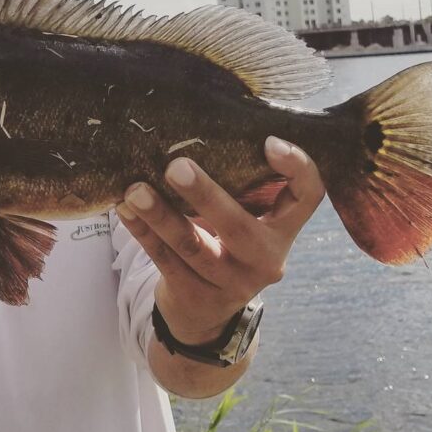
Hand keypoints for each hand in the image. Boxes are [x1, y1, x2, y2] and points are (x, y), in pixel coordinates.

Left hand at [117, 136, 324, 345]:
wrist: (207, 310)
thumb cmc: (227, 240)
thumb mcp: (246, 216)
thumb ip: (240, 182)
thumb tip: (202, 120)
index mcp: (283, 229)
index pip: (307, 196)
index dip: (297, 169)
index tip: (268, 142)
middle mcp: (265, 259)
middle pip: (239, 227)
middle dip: (206, 195)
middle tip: (175, 166)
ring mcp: (231, 283)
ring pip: (193, 247)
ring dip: (160, 215)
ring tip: (135, 190)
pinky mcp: (195, 297)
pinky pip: (164, 261)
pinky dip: (142, 232)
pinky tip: (124, 210)